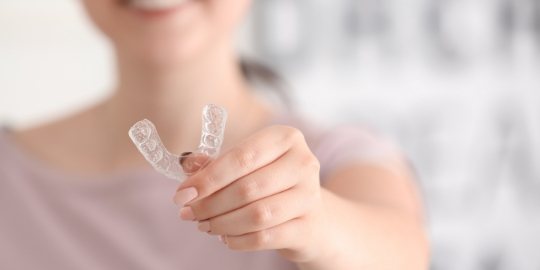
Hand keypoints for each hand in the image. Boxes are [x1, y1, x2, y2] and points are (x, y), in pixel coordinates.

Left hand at [173, 125, 326, 261]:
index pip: (242, 157)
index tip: (182, 194)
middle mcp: (303, 163)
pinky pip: (265, 237)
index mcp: (286, 138)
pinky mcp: (308, 227)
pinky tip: (225, 237)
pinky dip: (238, 240)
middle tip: (188, 213)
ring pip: (257, 214)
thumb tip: (187, 164)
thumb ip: (217, 163)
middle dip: (210, 204)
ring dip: (222, 223)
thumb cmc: (272, 184)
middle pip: (248, 188)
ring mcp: (309, 196)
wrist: (312, 217)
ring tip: (205, 225)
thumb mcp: (248, 165)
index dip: (208, 178)